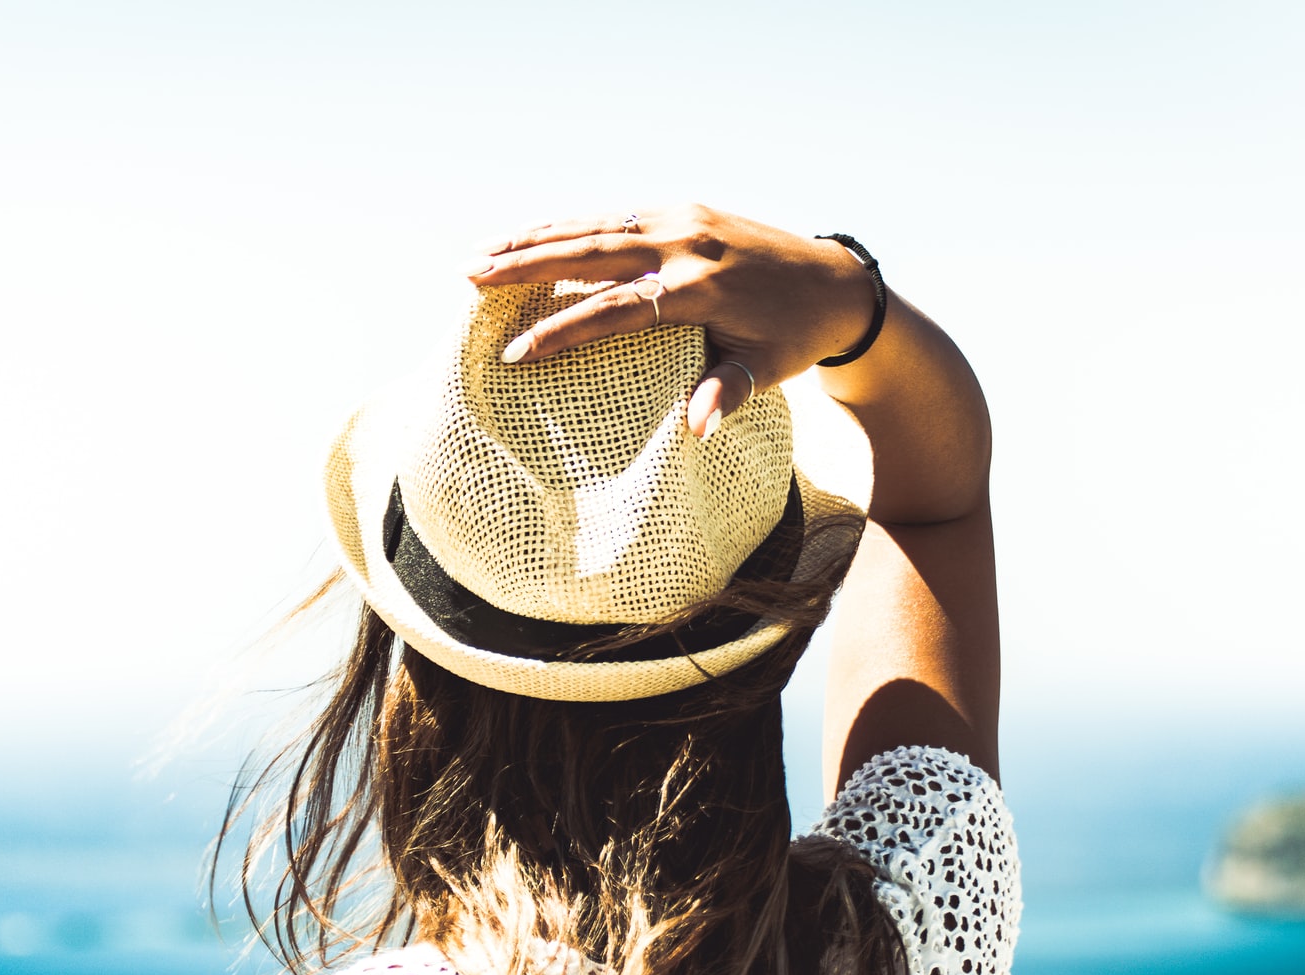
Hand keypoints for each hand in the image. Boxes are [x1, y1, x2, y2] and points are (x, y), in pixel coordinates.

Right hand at [462, 205, 875, 436]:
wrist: (834, 282)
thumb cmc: (794, 337)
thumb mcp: (769, 370)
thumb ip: (728, 394)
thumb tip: (696, 434)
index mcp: (704, 288)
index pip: (618, 311)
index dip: (563, 331)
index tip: (517, 353)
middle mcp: (687, 243)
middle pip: (592, 253)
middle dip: (526, 264)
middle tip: (470, 277)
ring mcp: (682, 219)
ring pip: (595, 226)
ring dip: (534, 239)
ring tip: (480, 255)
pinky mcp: (681, 210)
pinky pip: (613, 216)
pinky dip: (567, 226)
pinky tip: (529, 237)